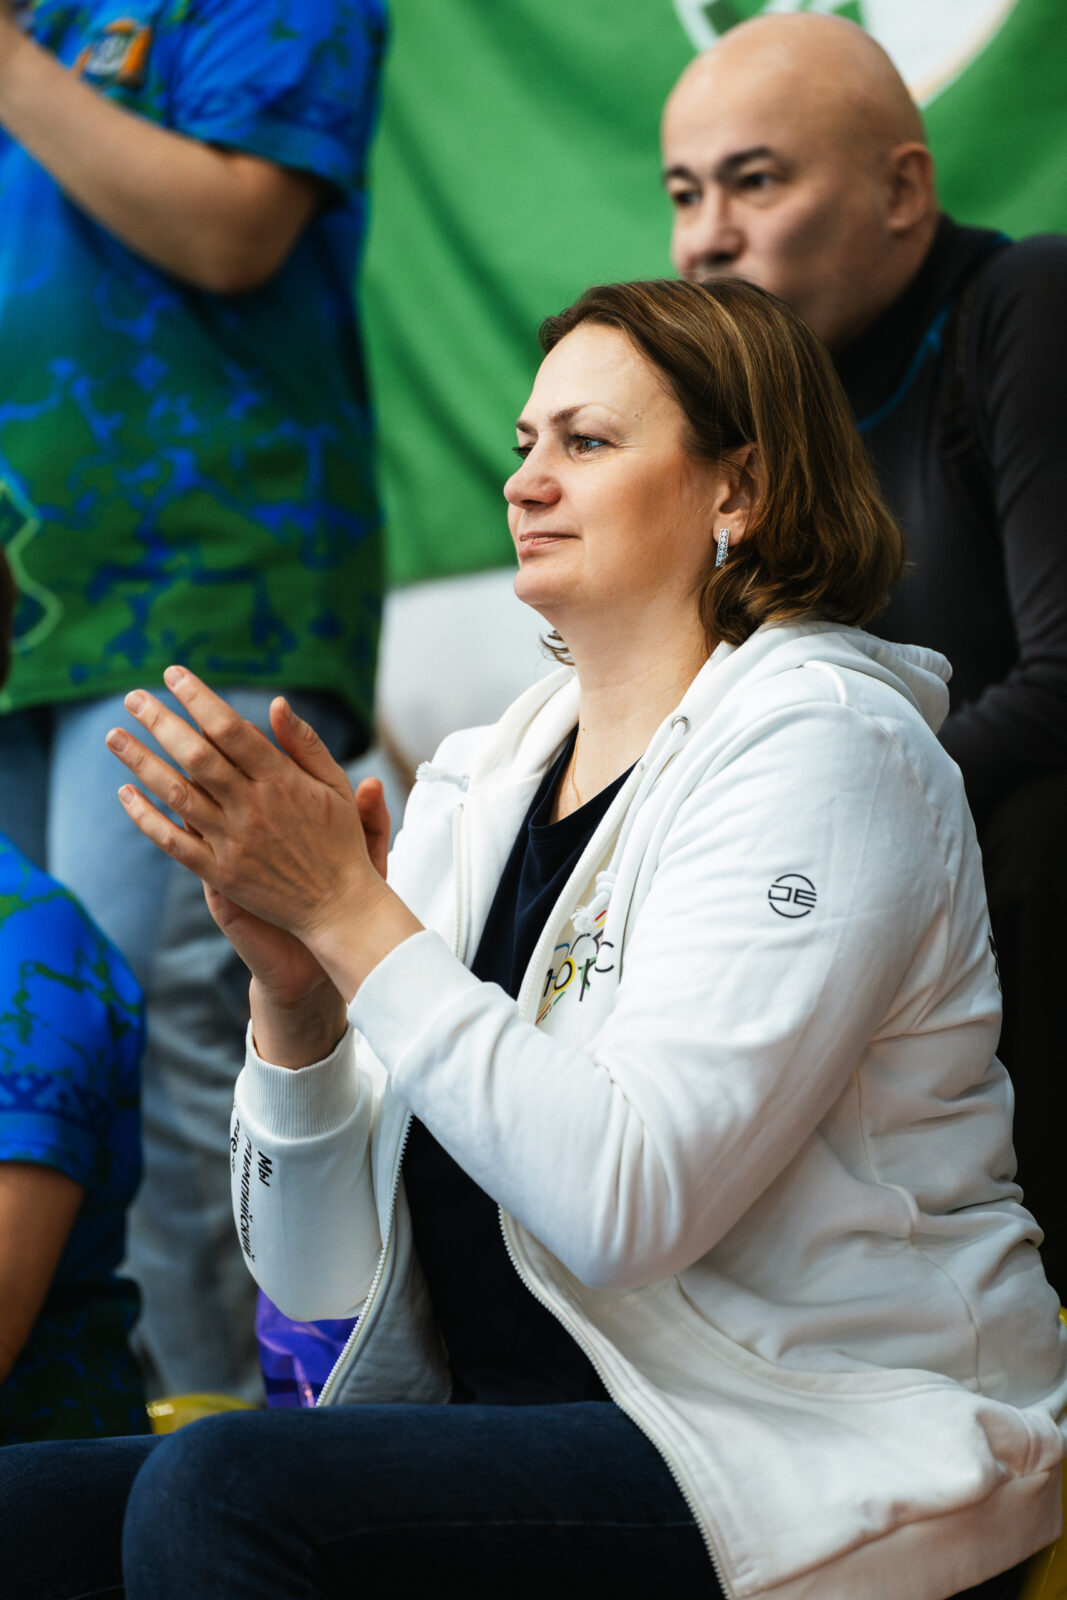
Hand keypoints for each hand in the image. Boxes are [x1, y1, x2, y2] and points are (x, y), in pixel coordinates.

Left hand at [106, 668, 417, 1003]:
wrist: (339, 907)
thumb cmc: (340, 841)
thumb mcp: (335, 785)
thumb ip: (305, 744)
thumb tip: (276, 703)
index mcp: (282, 780)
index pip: (231, 728)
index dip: (198, 697)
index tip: (173, 675)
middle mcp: (254, 807)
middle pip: (196, 754)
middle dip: (160, 720)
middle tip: (132, 697)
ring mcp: (234, 841)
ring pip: (177, 794)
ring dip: (141, 761)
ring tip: (114, 736)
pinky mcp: (221, 873)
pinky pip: (174, 842)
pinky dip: (146, 818)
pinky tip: (125, 793)